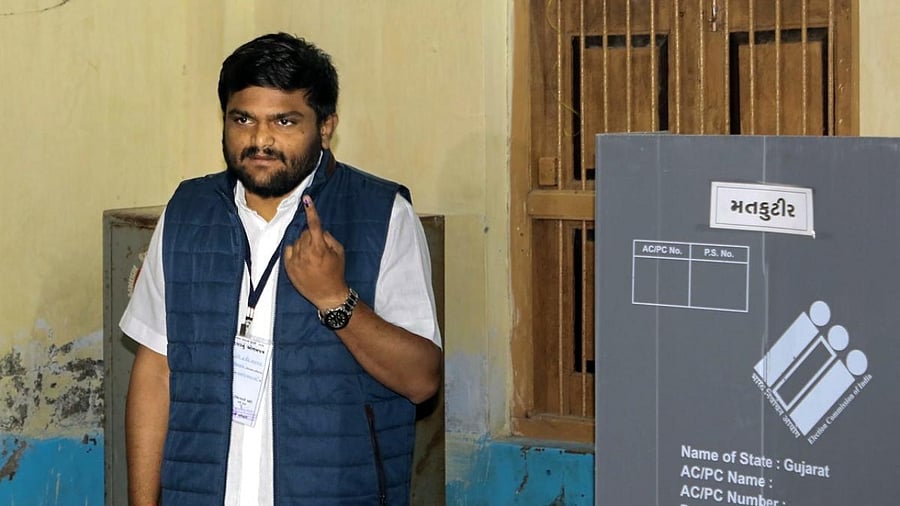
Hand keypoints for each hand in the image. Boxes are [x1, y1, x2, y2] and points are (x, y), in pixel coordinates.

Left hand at [283, 195, 348, 309]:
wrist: (327, 294)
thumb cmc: (336, 272)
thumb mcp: (339, 253)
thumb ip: (328, 238)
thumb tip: (318, 230)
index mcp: (319, 249)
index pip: (315, 225)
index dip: (311, 211)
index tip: (306, 199)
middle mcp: (305, 253)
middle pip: (305, 233)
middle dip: (312, 236)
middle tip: (320, 248)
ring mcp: (295, 261)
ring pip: (297, 241)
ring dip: (304, 244)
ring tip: (312, 257)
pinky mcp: (288, 267)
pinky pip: (289, 249)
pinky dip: (295, 251)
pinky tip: (303, 259)